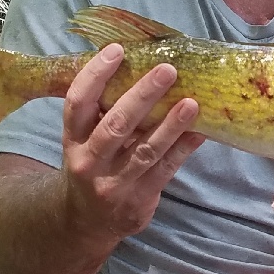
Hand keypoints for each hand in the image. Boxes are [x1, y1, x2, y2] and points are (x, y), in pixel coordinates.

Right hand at [61, 43, 204, 242]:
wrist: (85, 223)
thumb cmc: (92, 167)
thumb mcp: (83, 142)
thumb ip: (102, 114)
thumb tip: (137, 68)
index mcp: (73, 140)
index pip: (79, 103)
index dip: (95, 75)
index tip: (116, 50)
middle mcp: (89, 161)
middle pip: (116, 124)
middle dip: (143, 95)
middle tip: (167, 70)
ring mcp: (114, 183)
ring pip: (145, 149)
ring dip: (171, 124)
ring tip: (192, 102)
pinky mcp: (138, 199)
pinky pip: (165, 169)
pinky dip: (184, 148)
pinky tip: (200, 131)